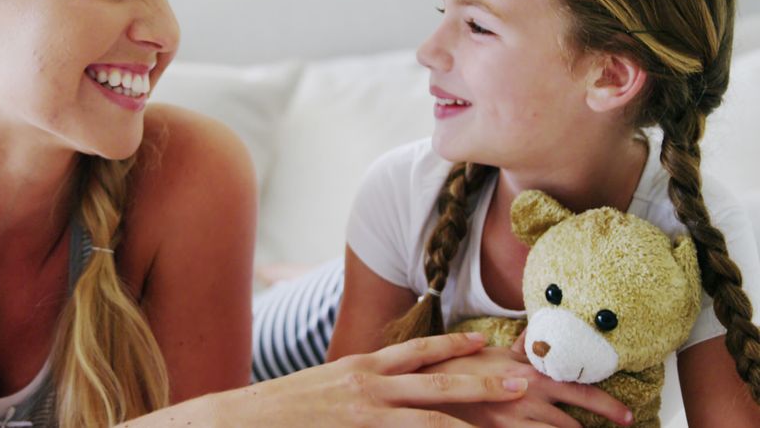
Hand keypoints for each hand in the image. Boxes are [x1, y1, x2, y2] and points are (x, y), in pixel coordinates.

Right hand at [210, 332, 528, 426]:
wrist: (242, 418)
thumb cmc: (281, 407)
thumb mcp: (324, 387)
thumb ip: (355, 387)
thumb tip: (377, 388)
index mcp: (361, 367)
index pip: (415, 350)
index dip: (453, 347)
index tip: (485, 344)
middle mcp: (368, 383)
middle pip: (437, 380)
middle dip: (482, 381)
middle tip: (522, 381)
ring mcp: (365, 411)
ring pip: (432, 415)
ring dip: (474, 420)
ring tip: (510, 421)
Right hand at [421, 345, 632, 426]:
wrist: (423, 383)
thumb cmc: (456, 367)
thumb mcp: (491, 354)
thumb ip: (518, 350)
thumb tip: (533, 336)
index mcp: (531, 374)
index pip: (581, 391)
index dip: (608, 407)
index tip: (627, 417)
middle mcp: (529, 399)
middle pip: (573, 425)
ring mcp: (515, 423)